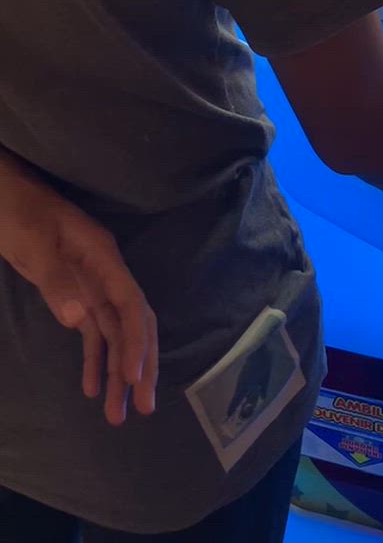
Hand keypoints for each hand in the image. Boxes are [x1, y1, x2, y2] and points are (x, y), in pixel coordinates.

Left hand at [0, 153, 156, 424]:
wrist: (5, 194)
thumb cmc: (19, 212)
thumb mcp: (34, 244)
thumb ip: (57, 281)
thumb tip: (80, 320)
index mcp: (103, 257)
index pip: (130, 304)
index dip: (136, 341)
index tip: (133, 378)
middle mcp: (104, 272)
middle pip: (131, 323)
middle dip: (139, 365)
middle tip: (143, 408)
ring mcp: (90, 282)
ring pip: (113, 332)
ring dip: (116, 371)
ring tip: (117, 415)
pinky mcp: (73, 291)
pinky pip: (91, 330)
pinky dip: (93, 358)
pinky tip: (90, 388)